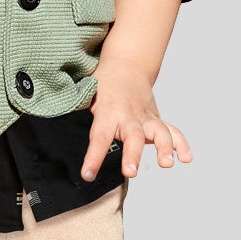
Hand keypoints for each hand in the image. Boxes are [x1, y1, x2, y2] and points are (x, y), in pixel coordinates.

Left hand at [79, 61, 192, 182]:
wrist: (127, 64)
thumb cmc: (103, 84)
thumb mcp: (86, 95)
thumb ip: (77, 111)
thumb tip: (54, 125)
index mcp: (108, 112)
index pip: (100, 138)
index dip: (94, 157)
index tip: (88, 175)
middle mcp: (129, 116)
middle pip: (133, 136)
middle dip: (133, 154)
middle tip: (131, 172)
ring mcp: (146, 117)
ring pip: (159, 132)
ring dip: (164, 148)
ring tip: (167, 164)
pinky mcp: (156, 119)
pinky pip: (172, 131)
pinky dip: (181, 144)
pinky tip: (186, 158)